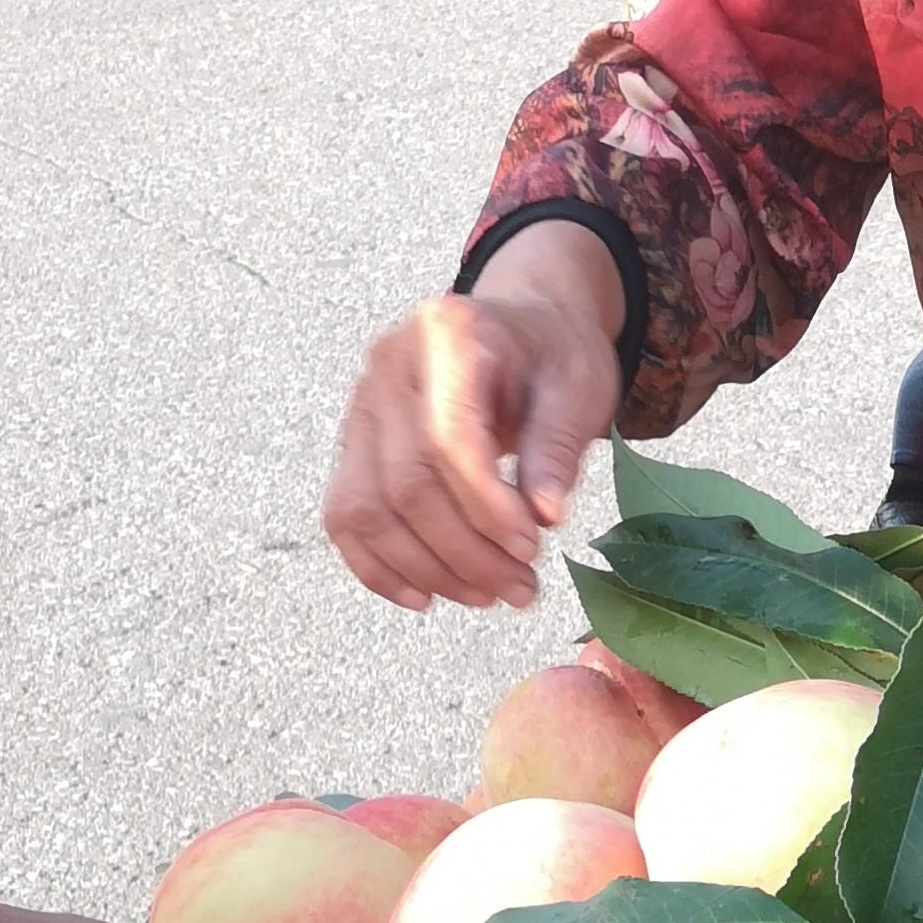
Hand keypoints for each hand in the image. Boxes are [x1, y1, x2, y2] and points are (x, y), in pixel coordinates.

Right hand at [324, 238, 623, 609]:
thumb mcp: (578, 386)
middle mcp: (389, 367)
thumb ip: (559, 446)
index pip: (447, 439)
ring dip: (427, 570)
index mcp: (448, 336)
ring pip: (367, 509)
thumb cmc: (552, 355)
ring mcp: (361, 406)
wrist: (521, 326)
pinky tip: (427, 596)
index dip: (486, 506)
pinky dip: (378, 567)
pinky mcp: (353, 443)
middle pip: (406, 484)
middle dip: (464, 552)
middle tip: (522, 589)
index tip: (531, 547)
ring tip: (489, 596)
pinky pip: (344, 516)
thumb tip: (543, 516)